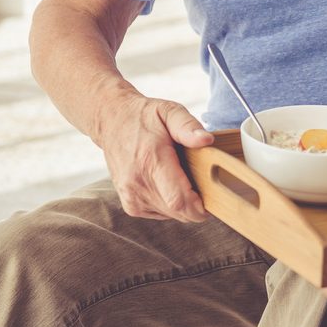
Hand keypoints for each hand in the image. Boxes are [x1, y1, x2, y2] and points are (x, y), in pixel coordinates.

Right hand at [98, 93, 213, 221]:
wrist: (112, 123)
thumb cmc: (144, 117)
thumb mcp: (169, 111)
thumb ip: (188, 126)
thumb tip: (207, 140)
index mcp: (151, 161)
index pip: (178, 199)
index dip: (199, 206)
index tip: (214, 198)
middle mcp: (138, 183)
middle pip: (178, 210)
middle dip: (197, 205)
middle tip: (206, 184)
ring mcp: (132, 196)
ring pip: (170, 214)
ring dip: (184, 204)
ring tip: (185, 177)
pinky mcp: (130, 204)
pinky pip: (160, 213)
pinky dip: (171, 204)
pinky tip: (171, 183)